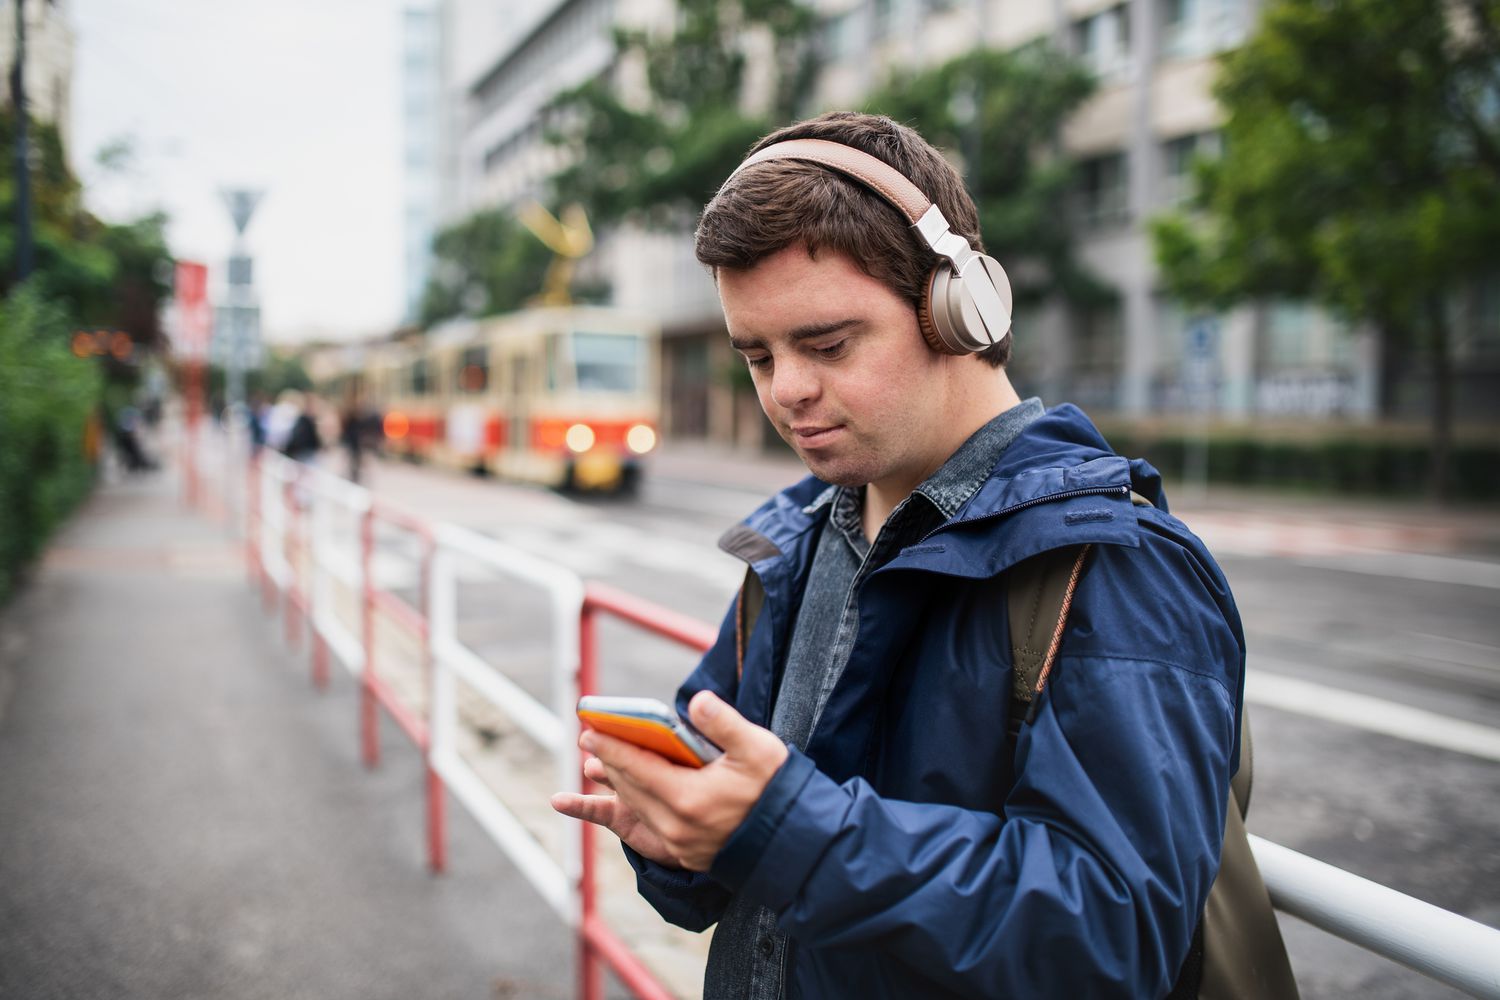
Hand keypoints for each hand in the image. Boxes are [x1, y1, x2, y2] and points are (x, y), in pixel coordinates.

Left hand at [551, 690, 788, 871]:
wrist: (796, 843)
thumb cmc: (777, 791)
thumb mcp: (758, 749)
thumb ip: (724, 723)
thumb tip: (697, 701)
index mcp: (689, 798)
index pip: (638, 767)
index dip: (612, 747)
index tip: (591, 729)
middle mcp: (676, 825)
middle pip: (632, 788)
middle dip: (609, 762)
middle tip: (590, 739)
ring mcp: (679, 844)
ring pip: (637, 808)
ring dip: (617, 784)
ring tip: (599, 764)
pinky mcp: (685, 854)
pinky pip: (648, 826)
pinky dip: (632, 807)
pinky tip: (625, 796)